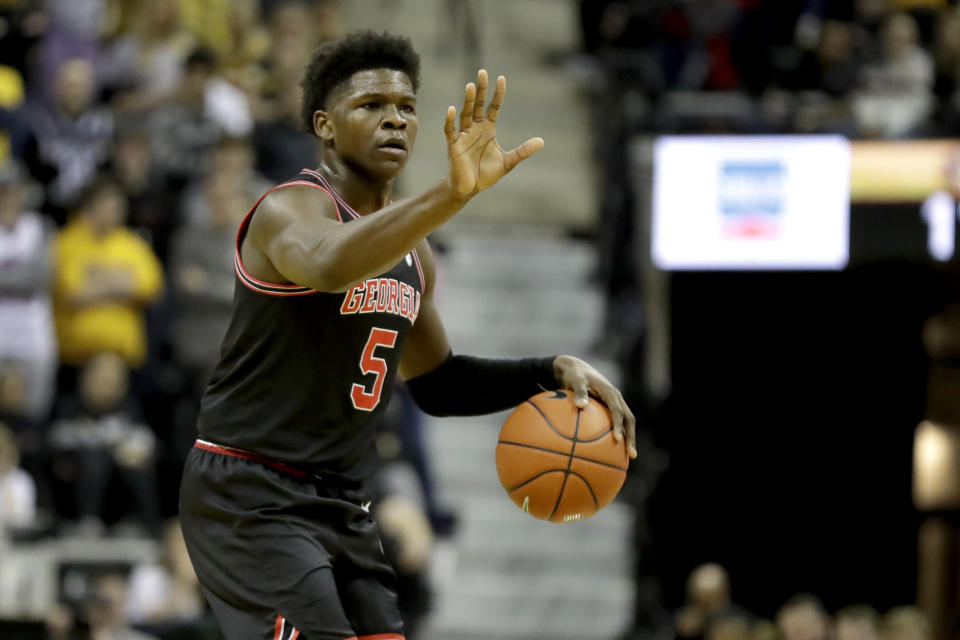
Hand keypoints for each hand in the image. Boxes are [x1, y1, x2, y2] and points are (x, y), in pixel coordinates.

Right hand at [444, 69, 543, 195]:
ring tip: (470, 86)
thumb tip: (542, 141)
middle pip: (477, 105)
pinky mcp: (453, 145)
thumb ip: (523, 151)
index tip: (501, 78)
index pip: (493, 107)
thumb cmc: (486, 175)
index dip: (497, 94)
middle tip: (482, 72)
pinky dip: (450, 120)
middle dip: (480, 90)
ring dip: (467, 100)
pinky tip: (452, 109)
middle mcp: (475, 129)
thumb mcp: (508, 162)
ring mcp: (463, 136)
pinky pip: (450, 130)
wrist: (469, 189)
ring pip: (465, 114)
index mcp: (488, 130)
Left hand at [553, 355, 636, 458]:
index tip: (617, 439)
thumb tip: (580, 405)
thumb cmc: (573, 375)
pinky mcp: (610, 408)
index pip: (618, 411)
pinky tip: (611, 451)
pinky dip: (617, 435)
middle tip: (631, 455)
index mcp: (610, 392)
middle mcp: (616, 398)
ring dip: (628, 438)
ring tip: (627, 458)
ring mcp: (615, 403)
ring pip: (626, 422)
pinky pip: (617, 423)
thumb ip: (579, 392)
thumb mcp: (574, 380)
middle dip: (631, 437)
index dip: (619, 425)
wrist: (575, 368)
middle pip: (629, 420)